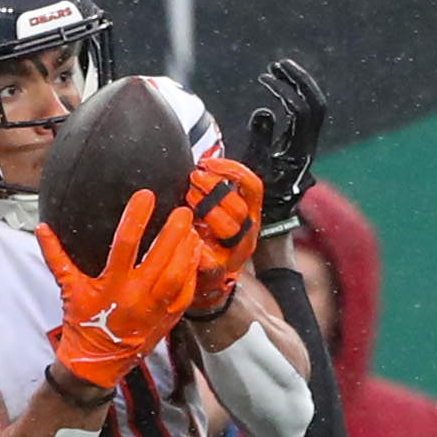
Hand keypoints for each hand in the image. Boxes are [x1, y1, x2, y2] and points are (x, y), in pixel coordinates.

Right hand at [41, 189, 200, 389]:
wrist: (97, 366)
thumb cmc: (83, 325)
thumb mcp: (68, 290)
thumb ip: (56, 257)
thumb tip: (41, 228)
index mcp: (112, 285)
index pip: (125, 243)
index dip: (137, 217)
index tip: (146, 195)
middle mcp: (136, 296)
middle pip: (161, 257)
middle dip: (174, 231)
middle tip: (183, 210)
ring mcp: (154, 310)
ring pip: (178, 275)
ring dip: (187, 250)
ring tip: (192, 230)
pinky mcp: (167, 320)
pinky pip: (185, 294)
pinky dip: (191, 273)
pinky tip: (194, 256)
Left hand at [183, 157, 263, 318]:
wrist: (207, 283)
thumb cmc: (208, 239)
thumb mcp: (217, 210)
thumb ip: (214, 186)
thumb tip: (205, 153)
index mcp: (250, 214)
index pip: (252, 187)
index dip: (233, 171)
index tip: (209, 162)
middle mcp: (247, 233)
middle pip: (238, 206)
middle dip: (213, 188)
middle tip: (193, 179)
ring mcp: (234, 254)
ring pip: (228, 227)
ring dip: (205, 209)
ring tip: (188, 200)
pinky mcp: (218, 272)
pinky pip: (209, 255)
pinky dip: (194, 240)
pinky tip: (184, 230)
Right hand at [235, 58, 328, 236]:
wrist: (270, 224)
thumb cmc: (259, 201)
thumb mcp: (254, 170)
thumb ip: (259, 139)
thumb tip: (264, 110)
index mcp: (301, 152)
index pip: (304, 110)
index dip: (288, 90)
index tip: (266, 79)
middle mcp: (308, 147)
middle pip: (315, 104)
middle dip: (300, 81)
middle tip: (279, 64)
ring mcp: (305, 147)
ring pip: (311, 108)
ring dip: (297, 87)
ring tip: (276, 70)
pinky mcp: (298, 147)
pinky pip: (302, 116)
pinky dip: (291, 99)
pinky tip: (276, 89)